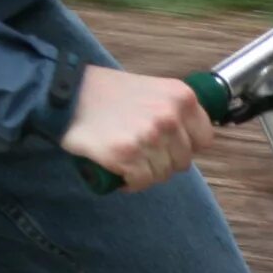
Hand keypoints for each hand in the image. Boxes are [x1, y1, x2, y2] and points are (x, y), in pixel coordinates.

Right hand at [59, 66, 216, 191]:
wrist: (68, 94)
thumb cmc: (106, 93)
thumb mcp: (152, 90)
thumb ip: (173, 111)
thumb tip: (188, 140)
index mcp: (182, 97)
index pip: (203, 139)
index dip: (185, 146)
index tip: (168, 147)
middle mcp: (170, 116)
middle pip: (182, 160)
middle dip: (162, 161)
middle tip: (141, 154)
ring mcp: (150, 137)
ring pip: (162, 173)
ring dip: (145, 173)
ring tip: (128, 160)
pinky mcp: (128, 155)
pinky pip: (141, 182)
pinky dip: (130, 182)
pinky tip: (118, 171)